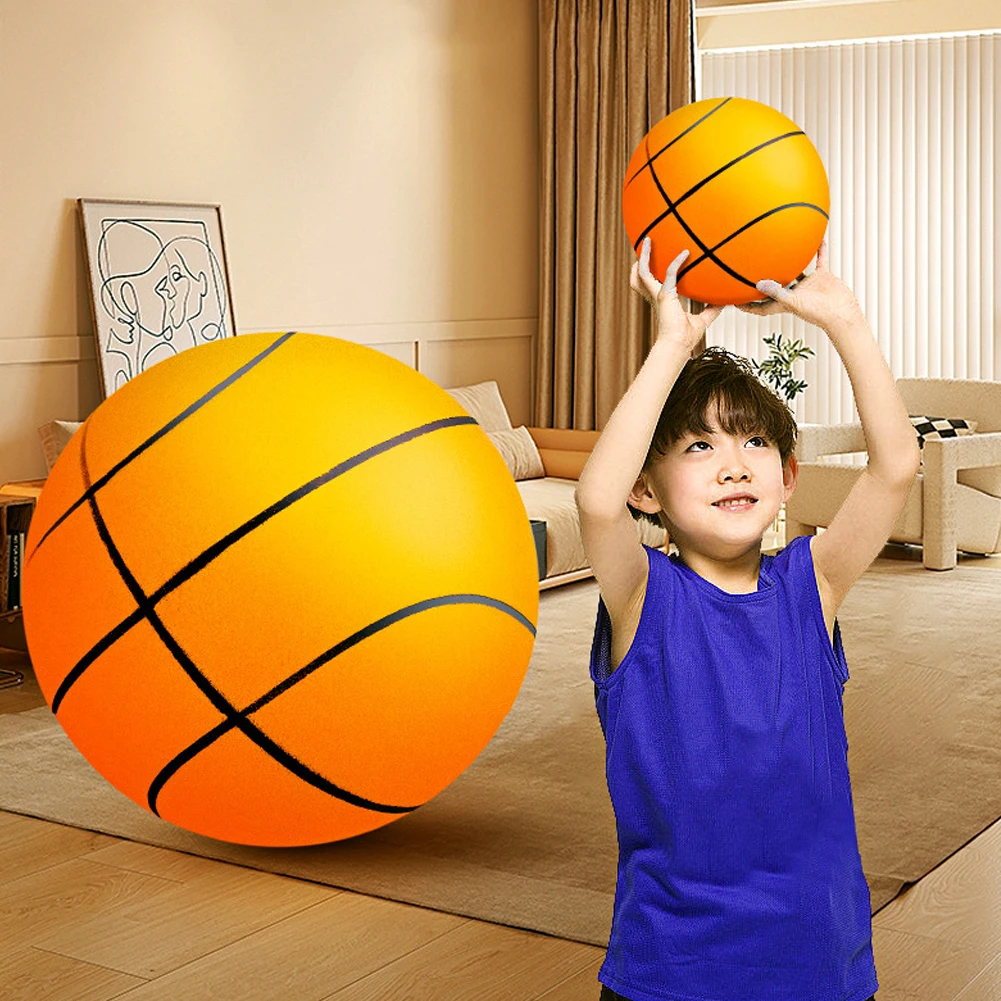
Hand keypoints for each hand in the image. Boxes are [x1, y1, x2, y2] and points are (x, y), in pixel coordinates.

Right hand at [631, 237, 723, 351]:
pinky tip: (685, 253)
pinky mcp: (665, 296)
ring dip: (644, 257)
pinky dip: (676, 263)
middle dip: (640, 261)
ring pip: (642, 273)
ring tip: (647, 241)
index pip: (653, 283)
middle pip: (639, 277)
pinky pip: (668, 273)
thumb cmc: (686, 338)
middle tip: (645, 245)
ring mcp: (658, 295)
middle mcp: (657, 296)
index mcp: (663, 301)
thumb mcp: (702, 320)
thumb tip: (724, 303)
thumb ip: (711, 310)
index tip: (660, 258)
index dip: (653, 271)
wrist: (678, 345)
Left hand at [735, 239, 864, 332]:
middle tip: (751, 268)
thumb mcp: (793, 302)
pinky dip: (819, 250)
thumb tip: (758, 284)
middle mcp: (794, 293)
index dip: (747, 305)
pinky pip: (820, 260)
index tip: (732, 301)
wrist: (842, 314)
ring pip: (797, 270)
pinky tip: (818, 238)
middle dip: (765, 280)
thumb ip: (776, 292)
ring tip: (782, 248)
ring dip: (792, 261)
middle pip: (776, 286)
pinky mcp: (822, 277)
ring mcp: (808, 285)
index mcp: (784, 303)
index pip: (761, 306)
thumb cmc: (818, 314)